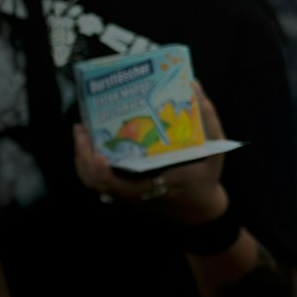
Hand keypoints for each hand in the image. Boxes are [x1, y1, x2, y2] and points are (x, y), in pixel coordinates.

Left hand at [73, 82, 229, 227]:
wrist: (199, 211)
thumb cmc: (205, 180)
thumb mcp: (215, 150)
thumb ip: (208, 119)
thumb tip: (194, 85)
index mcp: (153, 185)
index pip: (118, 185)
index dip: (103, 172)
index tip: (99, 154)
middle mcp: (133, 192)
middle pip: (96, 181)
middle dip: (83, 156)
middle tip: (81, 127)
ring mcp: (125, 195)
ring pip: (93, 182)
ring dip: (83, 160)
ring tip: (82, 133)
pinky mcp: (123, 194)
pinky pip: (98, 182)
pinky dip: (89, 166)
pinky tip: (92, 147)